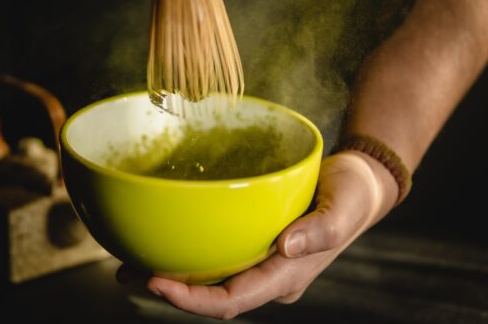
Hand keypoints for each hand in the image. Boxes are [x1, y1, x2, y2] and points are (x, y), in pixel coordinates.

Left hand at [117, 151, 398, 318]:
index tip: (157, 282)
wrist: (359, 186)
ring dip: (171, 277)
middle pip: (213, 297)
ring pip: (210, 280)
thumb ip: (321, 229)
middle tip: (129, 271)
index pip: (233, 301)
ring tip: (128, 263)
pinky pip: (216, 257)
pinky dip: (186, 255)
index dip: (193, 301)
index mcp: (287, 276)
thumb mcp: (345, 206)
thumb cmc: (352, 195)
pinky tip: (160, 242)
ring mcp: (260, 264)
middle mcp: (269, 277)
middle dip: (171, 292)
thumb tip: (287, 246)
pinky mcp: (253, 246)